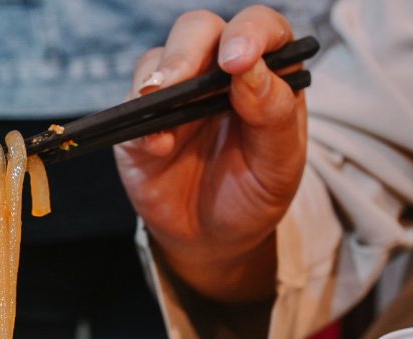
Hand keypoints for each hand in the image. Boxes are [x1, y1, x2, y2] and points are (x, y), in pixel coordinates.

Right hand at [115, 5, 307, 302]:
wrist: (213, 236)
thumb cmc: (254, 191)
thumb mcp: (281, 163)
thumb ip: (275, 114)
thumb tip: (250, 71)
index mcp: (264, 71)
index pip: (259, 27)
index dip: (248, 33)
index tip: (237, 61)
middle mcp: (216, 73)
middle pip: (197, 31)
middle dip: (186, 51)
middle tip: (179, 82)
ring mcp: (175, 96)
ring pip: (158, 61)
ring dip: (158, 79)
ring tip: (159, 104)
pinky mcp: (140, 122)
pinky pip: (131, 107)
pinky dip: (140, 122)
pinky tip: (157, 146)